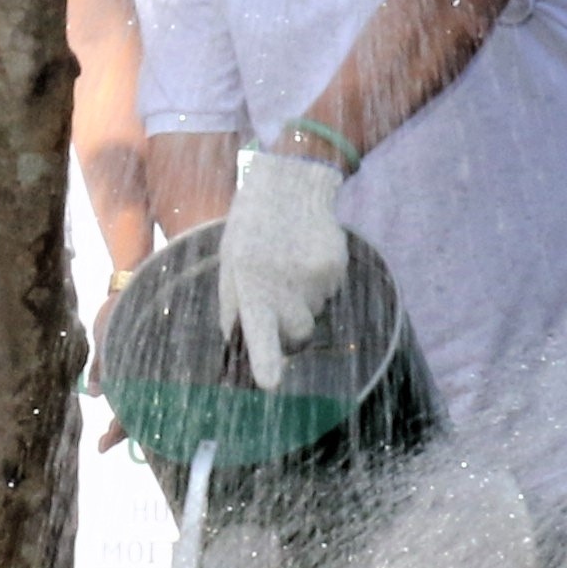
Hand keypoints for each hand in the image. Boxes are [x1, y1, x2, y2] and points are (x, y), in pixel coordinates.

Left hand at [218, 143, 350, 382]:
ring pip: (315, 313)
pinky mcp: (336, 266)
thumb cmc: (251, 230)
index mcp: (250, 283)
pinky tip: (307, 254)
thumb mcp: (229, 264)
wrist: (292, 182)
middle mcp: (284, 282)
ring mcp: (315, 275)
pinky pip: (330, 292)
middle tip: (277, 295)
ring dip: (303, 299)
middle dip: (289, 328)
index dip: (265, 360)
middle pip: (298, 336)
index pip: (258, 330)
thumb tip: (241, 348)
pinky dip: (318, 282)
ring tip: (290, 262)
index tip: (270, 384)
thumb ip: (234, 308)